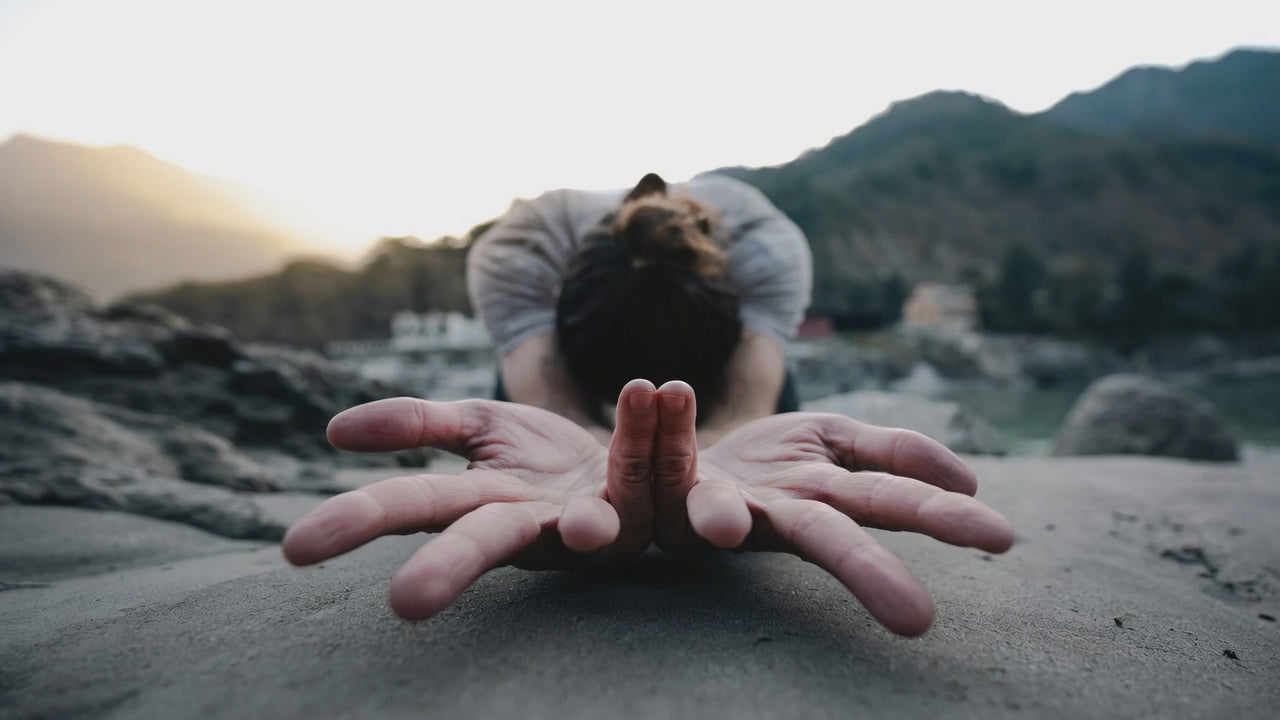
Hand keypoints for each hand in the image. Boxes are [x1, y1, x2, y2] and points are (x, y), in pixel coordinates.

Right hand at [282, 380, 663, 619]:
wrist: (629, 458)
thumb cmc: (542, 457)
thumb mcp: (478, 427)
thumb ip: (417, 424)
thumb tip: (334, 432)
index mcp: (480, 505)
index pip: (408, 508)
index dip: (357, 524)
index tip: (296, 550)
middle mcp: (532, 526)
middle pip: (481, 546)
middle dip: (447, 570)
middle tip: (405, 603)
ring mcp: (593, 522)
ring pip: (589, 529)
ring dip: (591, 522)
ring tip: (593, 525)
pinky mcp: (650, 503)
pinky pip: (655, 474)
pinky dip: (651, 432)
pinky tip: (653, 393)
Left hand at [647, 381, 1014, 635]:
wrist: (692, 455)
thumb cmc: (777, 464)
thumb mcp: (839, 443)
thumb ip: (895, 453)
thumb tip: (966, 479)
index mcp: (827, 496)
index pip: (892, 501)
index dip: (943, 518)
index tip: (1002, 538)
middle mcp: (774, 512)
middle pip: (824, 539)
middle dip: (866, 571)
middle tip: (916, 617)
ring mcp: (714, 502)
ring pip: (719, 515)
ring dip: (717, 515)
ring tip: (717, 522)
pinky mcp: (660, 487)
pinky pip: (651, 466)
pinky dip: (655, 432)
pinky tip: (659, 401)